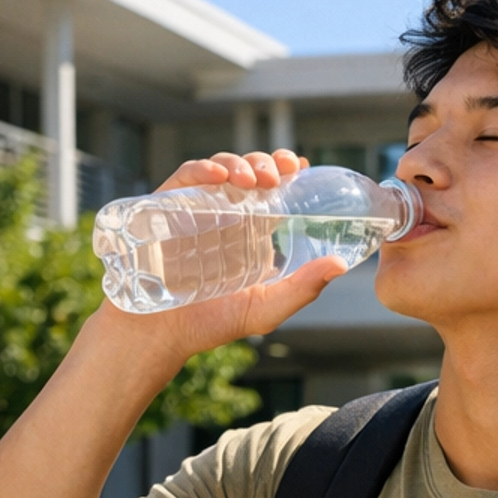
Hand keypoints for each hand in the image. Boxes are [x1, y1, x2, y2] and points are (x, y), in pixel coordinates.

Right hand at [92, 150, 349, 367]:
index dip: (286, 169)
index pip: (273, 188)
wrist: (157, 335)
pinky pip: (184, 178)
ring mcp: (195, 209)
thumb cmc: (210, 324)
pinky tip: (218, 177)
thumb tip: (341, 266)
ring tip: (252, 179)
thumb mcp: (265, 308)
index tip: (300, 166)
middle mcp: (225, 215)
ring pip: (220, 168)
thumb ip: (303, 289)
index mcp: (252, 231)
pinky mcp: (165, 209)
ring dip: (238, 163)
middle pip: (249, 171)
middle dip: (266, 162)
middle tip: (278, 173)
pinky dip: (201, 170)